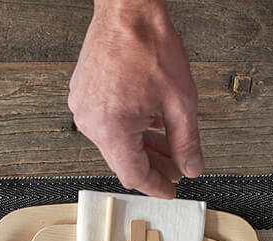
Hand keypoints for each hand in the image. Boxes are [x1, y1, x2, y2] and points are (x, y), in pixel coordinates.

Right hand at [68, 0, 202, 197]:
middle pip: (123, 161)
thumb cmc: (149, 44)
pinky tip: (147, 123)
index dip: (156, 186)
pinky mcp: (80, 98)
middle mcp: (91, 124)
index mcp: (112, 129)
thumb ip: (186, 140)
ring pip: (114, 144)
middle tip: (175, 167)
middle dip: (152, 166)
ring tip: (165, 143)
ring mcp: (82, 110)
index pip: (135, 175)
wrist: (126, 9)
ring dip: (140, 147)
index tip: (170, 191)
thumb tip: (192, 167)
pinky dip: (127, 129)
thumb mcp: (180, 99)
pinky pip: (105, 125)